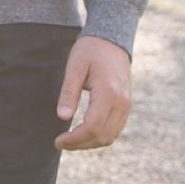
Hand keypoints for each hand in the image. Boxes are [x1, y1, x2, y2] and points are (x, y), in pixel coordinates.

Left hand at [54, 35, 131, 149]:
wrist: (112, 39)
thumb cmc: (90, 50)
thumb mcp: (74, 67)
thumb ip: (69, 92)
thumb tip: (62, 117)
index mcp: (108, 92)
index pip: (92, 127)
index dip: (74, 139)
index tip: (57, 141)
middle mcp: (121, 102)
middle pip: (102, 136)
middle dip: (80, 144)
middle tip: (60, 143)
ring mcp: (126, 105)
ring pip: (110, 136)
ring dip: (90, 143)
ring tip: (70, 140)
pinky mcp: (126, 105)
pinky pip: (115, 129)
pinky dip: (100, 136)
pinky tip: (84, 133)